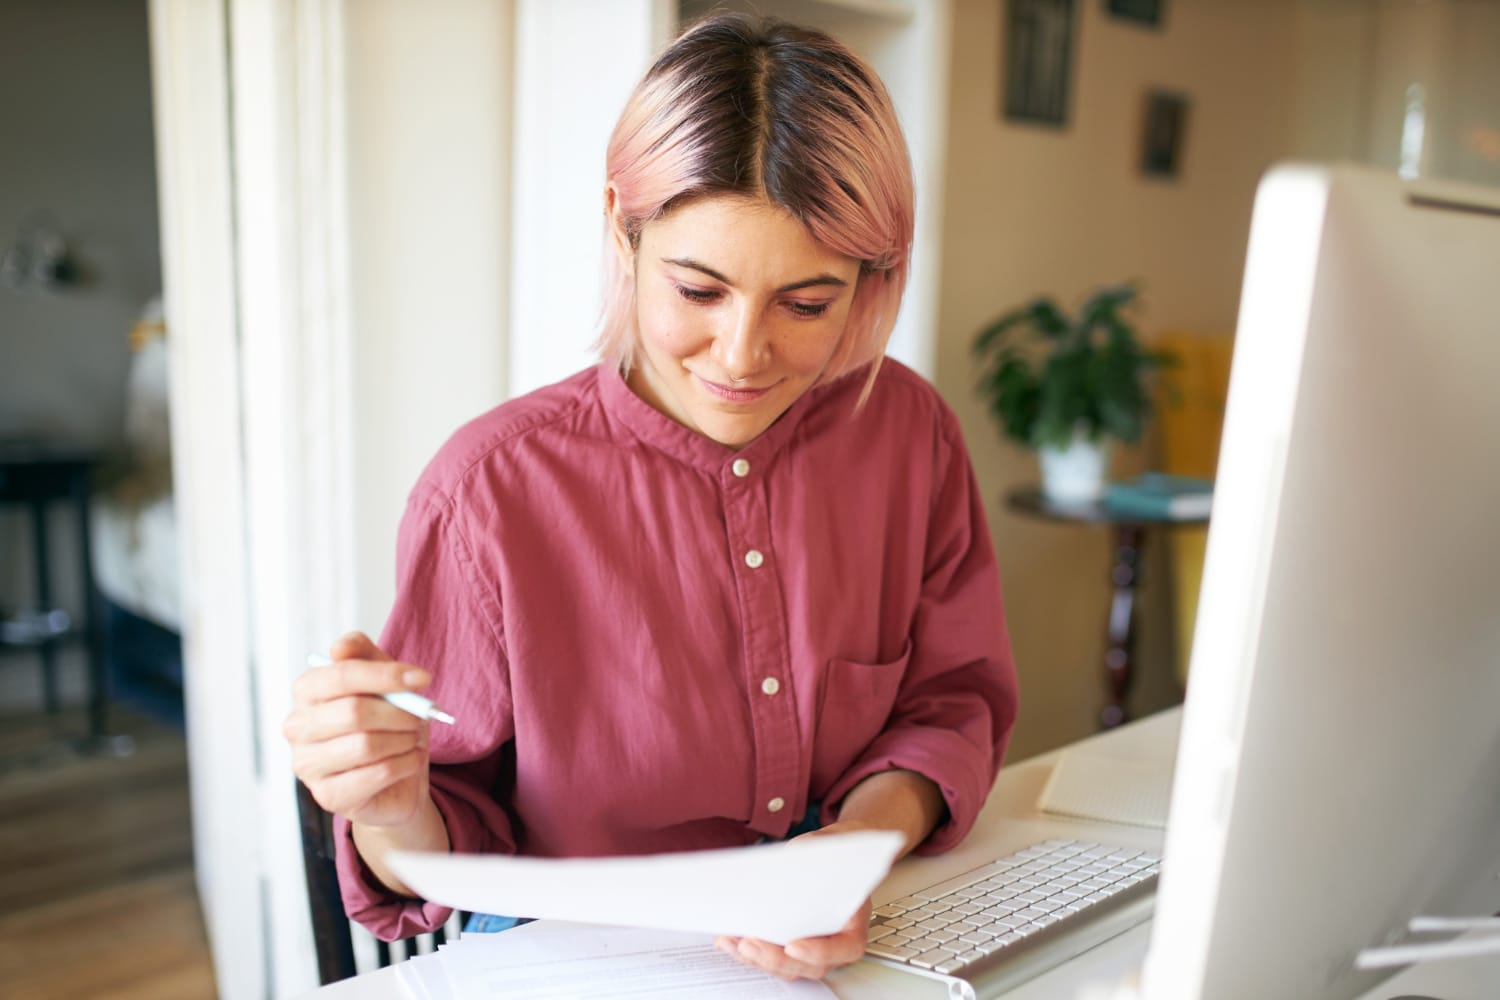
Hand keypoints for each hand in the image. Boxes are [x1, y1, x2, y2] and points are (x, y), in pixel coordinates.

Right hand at [283, 631, 433, 829]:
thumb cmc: (387, 724)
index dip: (385, 675)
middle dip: (399, 712)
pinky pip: (378, 773)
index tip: (422, 678)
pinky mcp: (328, 796)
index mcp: (307, 692)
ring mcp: (308, 765)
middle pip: (354, 711)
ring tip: (411, 739)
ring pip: (366, 745)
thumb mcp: (383, 682)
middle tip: (420, 716)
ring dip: (404, 740)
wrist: (398, 779)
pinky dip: (406, 763)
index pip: (341, 675)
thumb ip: (365, 656)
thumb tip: (340, 647)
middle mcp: (298, 727)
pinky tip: (408, 761)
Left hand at [713, 821, 874, 979]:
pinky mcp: (791, 947)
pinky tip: (729, 939)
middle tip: (749, 945)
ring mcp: (813, 950)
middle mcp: (836, 942)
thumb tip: (783, 866)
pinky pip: (772, 958)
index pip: (846, 948)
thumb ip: (813, 858)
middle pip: (809, 965)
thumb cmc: (836, 853)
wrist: (837, 856)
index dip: (819, 952)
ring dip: (756, 958)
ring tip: (730, 941)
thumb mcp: (828, 847)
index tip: (793, 945)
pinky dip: (749, 951)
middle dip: (775, 958)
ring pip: (787, 967)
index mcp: (855, 919)